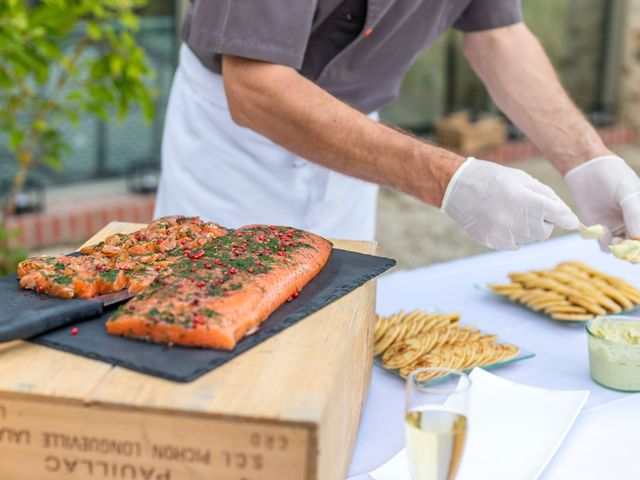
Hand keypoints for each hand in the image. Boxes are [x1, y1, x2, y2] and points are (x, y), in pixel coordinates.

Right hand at [442, 158, 578, 249]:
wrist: (457, 187)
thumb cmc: (493, 179)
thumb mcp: (522, 179)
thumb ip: (547, 196)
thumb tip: (567, 217)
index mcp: (526, 200)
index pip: (559, 216)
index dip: (567, 219)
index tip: (572, 222)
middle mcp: (515, 219)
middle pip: (545, 231)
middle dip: (543, 221)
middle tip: (528, 208)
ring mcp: (503, 233)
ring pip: (530, 239)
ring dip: (526, 228)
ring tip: (509, 212)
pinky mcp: (493, 242)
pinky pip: (515, 244)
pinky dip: (513, 235)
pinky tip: (500, 220)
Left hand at [565, 155, 639, 248]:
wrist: (587, 169)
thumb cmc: (614, 176)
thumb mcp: (629, 193)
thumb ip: (635, 215)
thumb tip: (637, 239)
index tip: (638, 245)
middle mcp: (633, 224)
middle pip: (636, 248)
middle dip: (632, 251)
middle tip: (625, 246)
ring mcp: (617, 228)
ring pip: (621, 250)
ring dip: (618, 249)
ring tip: (614, 239)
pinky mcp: (599, 229)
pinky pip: (604, 245)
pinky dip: (604, 243)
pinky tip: (602, 230)